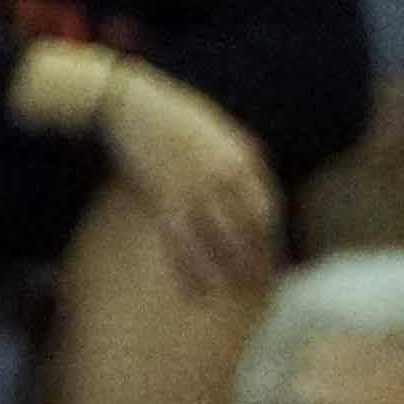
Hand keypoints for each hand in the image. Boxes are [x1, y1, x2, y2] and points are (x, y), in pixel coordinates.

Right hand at [85, 56, 281, 298]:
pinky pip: (183, 242)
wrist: (131, 105)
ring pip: (220, 240)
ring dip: (229, 272)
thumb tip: (249, 172)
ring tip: (234, 297)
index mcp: (241, 156)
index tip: (271, 260)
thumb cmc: (169, 116)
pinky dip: (193, 270)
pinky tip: (199, 290)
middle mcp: (225, 174)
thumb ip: (233, 152)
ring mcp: (196, 188)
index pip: (265, 206)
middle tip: (260, 290)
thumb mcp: (213, 129)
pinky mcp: (166, 199)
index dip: (269, 237)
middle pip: (248, 228)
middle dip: (255, 261)